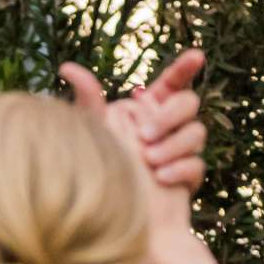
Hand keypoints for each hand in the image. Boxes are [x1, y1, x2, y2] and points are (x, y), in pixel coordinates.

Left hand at [60, 49, 207, 192]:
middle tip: (143, 134)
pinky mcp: (188, 176)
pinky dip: (180, 169)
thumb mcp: (95, 129)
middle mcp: (172, 124)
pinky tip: (160, 177)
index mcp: (153, 106)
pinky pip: (196, 166)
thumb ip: (88, 99)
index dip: (185, 67)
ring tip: (148, 159)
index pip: (173, 82)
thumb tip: (66, 68)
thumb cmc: (101, 162)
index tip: (196, 56)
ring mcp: (183, 149)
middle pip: (189, 102)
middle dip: (169, 116)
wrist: (110, 207)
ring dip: (173, 144)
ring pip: (197, 133)